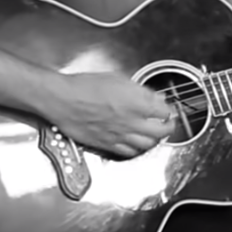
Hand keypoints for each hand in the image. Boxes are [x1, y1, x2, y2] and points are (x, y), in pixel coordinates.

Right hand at [38, 72, 175, 158]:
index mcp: (137, 103)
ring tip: (153, 135)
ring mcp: (120, 135)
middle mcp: (132, 122)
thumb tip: (153, 97)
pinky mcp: (107, 144)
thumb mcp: (118, 79)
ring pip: (147, 145)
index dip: (168, 110)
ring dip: (154, 139)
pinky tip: (136, 144)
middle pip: (161, 131)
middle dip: (168, 128)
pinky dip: (137, 149)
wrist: (62, 99)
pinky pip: (129, 152)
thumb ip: (139, 91)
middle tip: (167, 124)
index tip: (167, 109)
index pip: (164, 111)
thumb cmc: (85, 86)